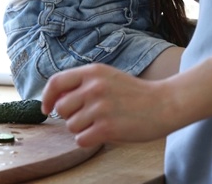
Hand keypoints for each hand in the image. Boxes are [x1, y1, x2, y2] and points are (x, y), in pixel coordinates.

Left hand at [41, 64, 181, 147]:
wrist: (164, 104)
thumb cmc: (135, 93)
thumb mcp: (107, 77)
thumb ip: (83, 83)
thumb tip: (55, 99)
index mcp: (92, 72)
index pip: (56, 82)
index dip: (47, 97)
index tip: (46, 108)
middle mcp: (94, 87)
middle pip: (61, 108)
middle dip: (71, 116)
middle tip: (89, 116)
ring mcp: (100, 107)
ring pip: (71, 125)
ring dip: (82, 129)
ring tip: (102, 123)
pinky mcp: (107, 127)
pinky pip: (81, 139)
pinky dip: (89, 140)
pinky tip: (103, 134)